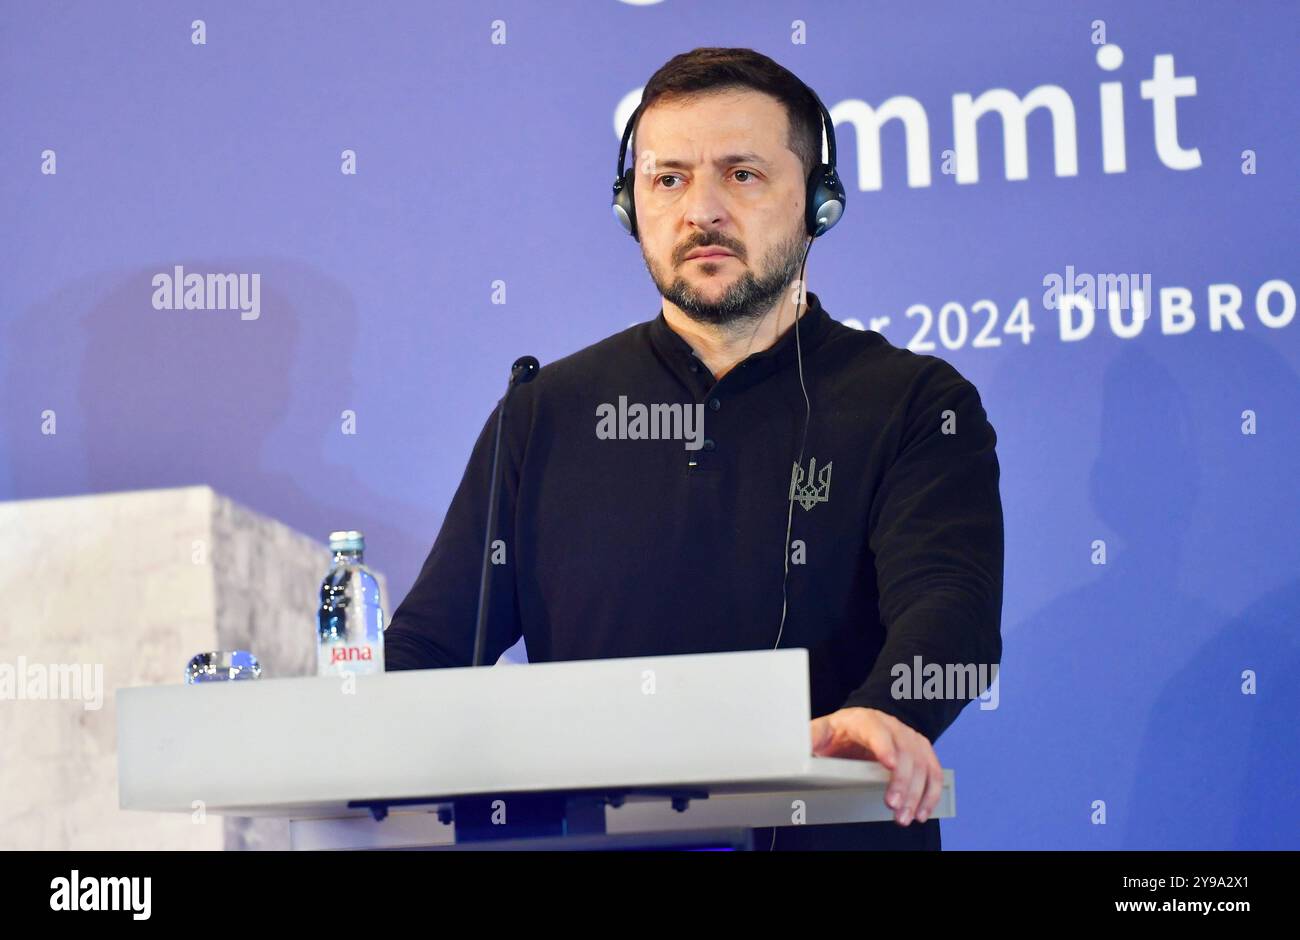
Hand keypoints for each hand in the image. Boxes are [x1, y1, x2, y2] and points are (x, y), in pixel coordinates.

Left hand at [810, 707, 942, 825]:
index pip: (877, 731)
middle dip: (901, 782)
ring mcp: (910, 738)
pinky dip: (931, 794)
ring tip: (905, 816)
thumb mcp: (822, 732)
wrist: (860, 726)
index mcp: (864, 721)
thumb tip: (798, 749)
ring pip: (921, 764)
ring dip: (917, 793)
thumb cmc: (840, 732)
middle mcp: (892, 726)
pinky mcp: (922, 751)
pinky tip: (922, 812)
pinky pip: (933, 772)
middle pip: (904, 752)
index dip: (884, 747)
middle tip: (893, 806)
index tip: (889, 764)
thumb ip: (811, 739)